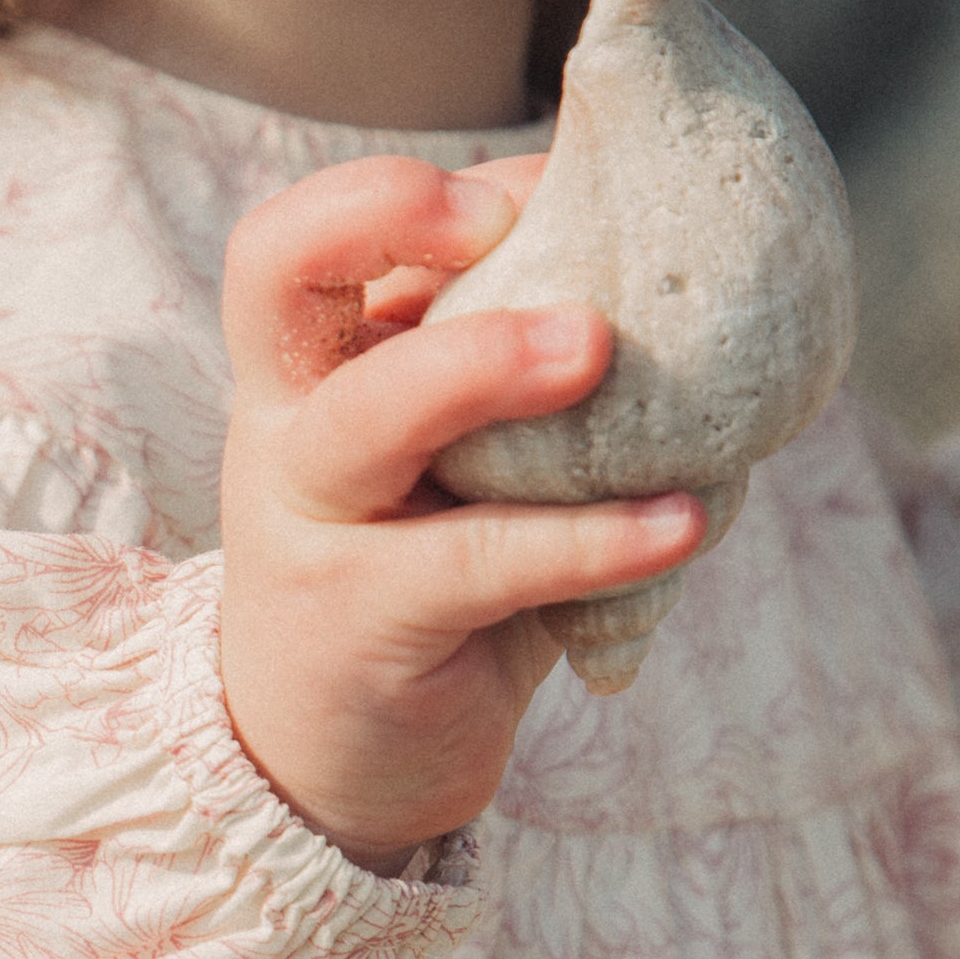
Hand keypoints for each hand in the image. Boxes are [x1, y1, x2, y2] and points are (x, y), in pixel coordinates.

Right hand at [216, 155, 706, 874]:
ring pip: (363, 419)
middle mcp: (284, 434)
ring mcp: (308, 531)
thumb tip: (677, 278)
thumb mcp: (446, 463)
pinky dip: (589, 539)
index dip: (382, 196)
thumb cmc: (419, 581)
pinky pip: (475, 564)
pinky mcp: (362, 626)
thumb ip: (508, 379)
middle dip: (389, 222)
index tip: (517, 194)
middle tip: (518, 219)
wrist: (333, 764)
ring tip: (599, 348)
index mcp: (301, 376)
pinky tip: (683, 521)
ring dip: (479, 367)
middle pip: (276, 287)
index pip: (288, 246)